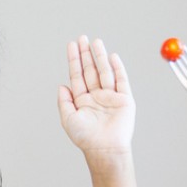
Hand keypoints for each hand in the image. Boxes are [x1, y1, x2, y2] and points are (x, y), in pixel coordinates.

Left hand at [58, 36, 134, 154]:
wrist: (105, 149)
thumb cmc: (85, 138)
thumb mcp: (68, 119)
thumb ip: (64, 102)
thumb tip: (61, 85)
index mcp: (82, 100)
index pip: (77, 75)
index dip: (74, 60)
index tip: (72, 45)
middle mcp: (96, 96)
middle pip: (90, 70)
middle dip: (86, 54)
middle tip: (82, 38)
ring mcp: (110, 97)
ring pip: (105, 72)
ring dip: (100, 57)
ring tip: (96, 42)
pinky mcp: (124, 100)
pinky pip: (121, 80)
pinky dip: (117, 68)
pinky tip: (112, 56)